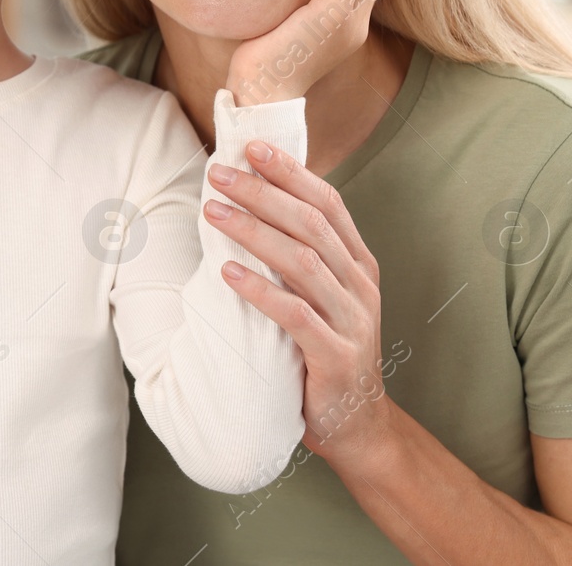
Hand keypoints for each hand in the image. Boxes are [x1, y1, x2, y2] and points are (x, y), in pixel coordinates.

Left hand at [203, 142, 391, 465]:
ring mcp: (351, 321)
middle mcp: (359, 286)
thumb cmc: (325, 351)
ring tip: (212, 212)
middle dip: (262, 192)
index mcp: (357, 264)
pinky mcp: (335, 356)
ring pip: (302, 262)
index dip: (291, 172)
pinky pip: (295, 315)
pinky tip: (226, 271)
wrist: (357, 424)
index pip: (327, 204)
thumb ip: (298, 256)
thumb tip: (249, 206)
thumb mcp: (319, 296)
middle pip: (310, 224)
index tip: (252, 146)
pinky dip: (259, 290)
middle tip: (218, 173)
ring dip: (253, 232)